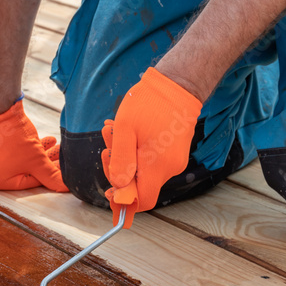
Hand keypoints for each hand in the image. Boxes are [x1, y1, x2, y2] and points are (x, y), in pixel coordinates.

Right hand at [0, 99, 67, 191]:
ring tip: (56, 146)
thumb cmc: (14, 136)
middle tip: (60, 155)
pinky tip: (46, 142)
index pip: (29, 182)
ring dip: (39, 154)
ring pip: (20, 162)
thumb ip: (51, 176)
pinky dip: (27, 149)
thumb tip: (66, 188)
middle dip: (45, 162)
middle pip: (25, 172)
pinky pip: (12, 154)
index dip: (49, 174)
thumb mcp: (37, 160)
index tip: (63, 168)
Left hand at [101, 68, 201, 227]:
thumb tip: (118, 186)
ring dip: (126, 155)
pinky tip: (129, 129)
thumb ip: (120, 161)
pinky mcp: (175, 152)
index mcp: (157, 166)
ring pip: (145, 170)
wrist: (178, 85)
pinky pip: (153, 160)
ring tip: (115, 129)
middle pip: (141, 185)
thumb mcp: (124, 130)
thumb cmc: (149, 103)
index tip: (110, 190)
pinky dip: (137, 150)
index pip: (143, 201)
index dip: (125, 201)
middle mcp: (170, 168)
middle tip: (108, 142)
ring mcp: (175, 160)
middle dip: (119, 168)